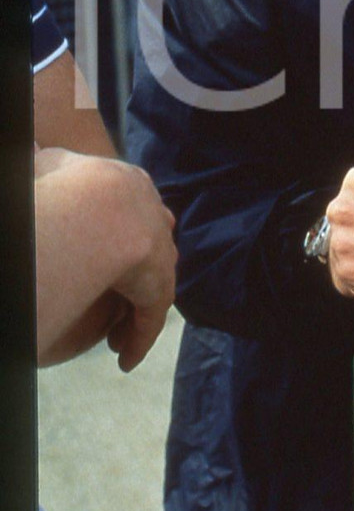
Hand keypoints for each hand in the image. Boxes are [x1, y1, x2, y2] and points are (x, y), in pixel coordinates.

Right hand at [34, 151, 177, 372]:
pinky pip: (149, 319)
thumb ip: (48, 161)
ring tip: (116, 338)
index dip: (126, 232)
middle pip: (152, 251)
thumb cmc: (68, 182)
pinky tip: (126, 359)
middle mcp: (152, 220)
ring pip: (151, 290)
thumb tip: (34, 151)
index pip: (138, 211)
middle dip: (138, 274)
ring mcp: (160, 255)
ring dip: (134, 315)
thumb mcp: (54, 163)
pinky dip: (138, 339)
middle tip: (120, 297)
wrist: (97, 208)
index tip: (112, 251)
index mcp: (131, 187)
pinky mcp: (158, 287)